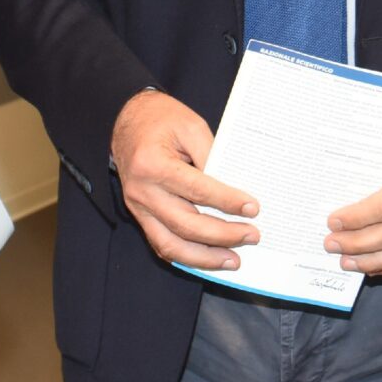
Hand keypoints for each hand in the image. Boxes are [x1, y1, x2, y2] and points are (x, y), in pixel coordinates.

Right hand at [110, 90, 258, 269]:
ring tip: (234, 260)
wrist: (128, 122)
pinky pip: (162, 244)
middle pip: (185, 224)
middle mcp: (142, 191)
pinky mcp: (140, 216)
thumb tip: (236, 189)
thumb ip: (211, 156)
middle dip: (223, 235)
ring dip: (205, 257)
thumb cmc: (162, 120)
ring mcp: (138, 207)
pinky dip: (187, 257)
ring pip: (171, 245)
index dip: (227, 202)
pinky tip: (210, 259)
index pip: (196, 190)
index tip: (253, 208)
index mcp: (153, 164)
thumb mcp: (191, 127)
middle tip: (252, 235)